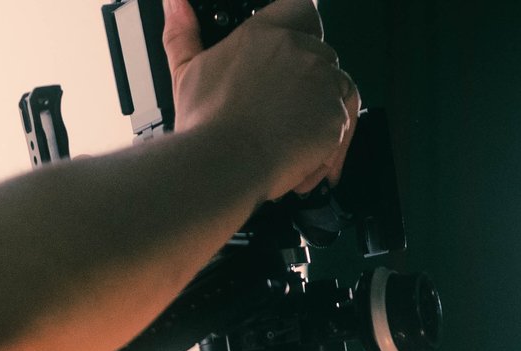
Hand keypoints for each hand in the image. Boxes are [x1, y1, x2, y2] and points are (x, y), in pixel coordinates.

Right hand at [164, 0, 360, 198]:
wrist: (226, 164)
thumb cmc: (207, 126)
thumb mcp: (185, 70)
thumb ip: (183, 32)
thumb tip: (176, 4)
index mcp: (264, 34)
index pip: (299, 8)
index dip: (302, 25)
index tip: (298, 42)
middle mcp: (297, 51)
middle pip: (322, 53)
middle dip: (310, 81)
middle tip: (287, 112)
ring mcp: (320, 82)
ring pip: (338, 87)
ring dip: (322, 111)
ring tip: (296, 139)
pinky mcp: (336, 116)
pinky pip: (344, 126)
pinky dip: (329, 146)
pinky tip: (303, 161)